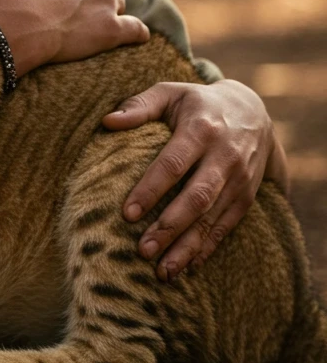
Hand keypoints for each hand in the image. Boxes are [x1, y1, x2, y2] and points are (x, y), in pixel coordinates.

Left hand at [101, 78, 285, 279]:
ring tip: (163, 270)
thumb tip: (107, 121)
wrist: (254, 111)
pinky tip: (188, 266)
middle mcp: (224, 156)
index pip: (173, 163)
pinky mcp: (247, 196)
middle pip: (196, 197)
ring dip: (188, 246)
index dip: (150, 189)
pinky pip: (227, 226)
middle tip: (143, 251)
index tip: (127, 214)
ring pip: (212, 218)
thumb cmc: (198, 103)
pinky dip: (208, 247)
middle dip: (169, 227)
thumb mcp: (171, 92)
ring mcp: (239, 179)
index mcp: (201, 129)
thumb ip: (140, 105)